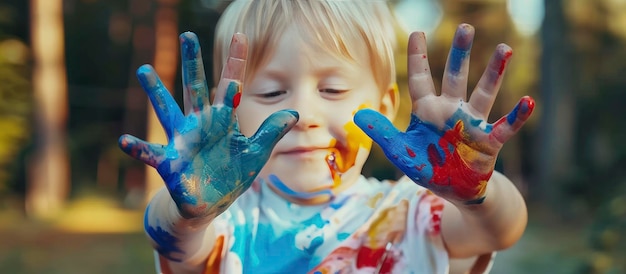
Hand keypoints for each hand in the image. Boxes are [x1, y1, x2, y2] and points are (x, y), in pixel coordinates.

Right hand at [118, 32, 297, 217]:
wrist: (208, 204)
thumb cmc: (230, 175)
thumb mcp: (255, 153)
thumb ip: (271, 132)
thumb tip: (295, 113)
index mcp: (222, 120)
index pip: (229, 85)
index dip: (235, 62)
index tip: (240, 36)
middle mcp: (200, 124)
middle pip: (196, 87)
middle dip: (193, 63)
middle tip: (188, 35)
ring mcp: (182, 140)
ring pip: (167, 110)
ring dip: (157, 91)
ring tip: (145, 69)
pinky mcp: (170, 162)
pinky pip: (150, 152)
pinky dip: (137, 147)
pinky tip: (124, 140)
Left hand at [354, 24, 533, 204]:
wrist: (456, 191)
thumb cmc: (428, 168)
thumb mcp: (401, 153)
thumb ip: (383, 133)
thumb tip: (358, 115)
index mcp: (427, 111)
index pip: (420, 79)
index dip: (418, 56)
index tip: (417, 31)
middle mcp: (451, 111)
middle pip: (455, 77)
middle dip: (459, 53)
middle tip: (465, 27)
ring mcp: (472, 124)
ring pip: (484, 92)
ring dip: (494, 72)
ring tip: (504, 48)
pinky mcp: (489, 141)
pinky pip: (505, 126)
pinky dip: (517, 115)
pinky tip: (528, 101)